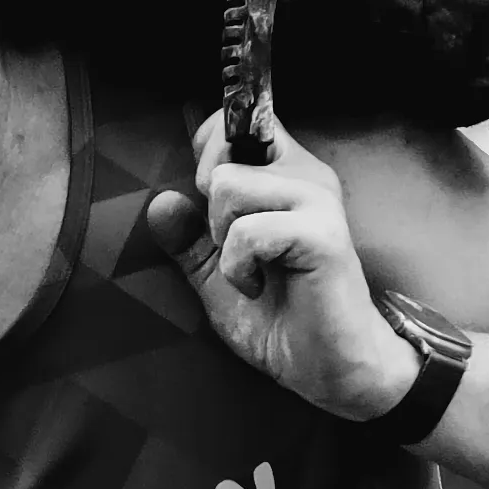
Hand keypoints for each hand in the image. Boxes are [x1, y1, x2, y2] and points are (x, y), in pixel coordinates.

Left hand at [147, 112, 419, 419]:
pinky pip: (248, 231)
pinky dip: (237, 267)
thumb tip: (161, 202)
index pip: (237, 120)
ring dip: (223, 240)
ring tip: (251, 270)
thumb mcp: (216, 274)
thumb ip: (188, 237)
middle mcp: (305, 175)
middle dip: (209, 207)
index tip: (212, 200)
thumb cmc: (279, 318)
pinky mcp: (322, 235)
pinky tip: (259, 287)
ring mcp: (317, 200)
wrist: (327, 368)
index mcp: (285, 173)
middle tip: (236, 248)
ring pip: (229, 186)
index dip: (208, 151)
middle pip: (222, 151)